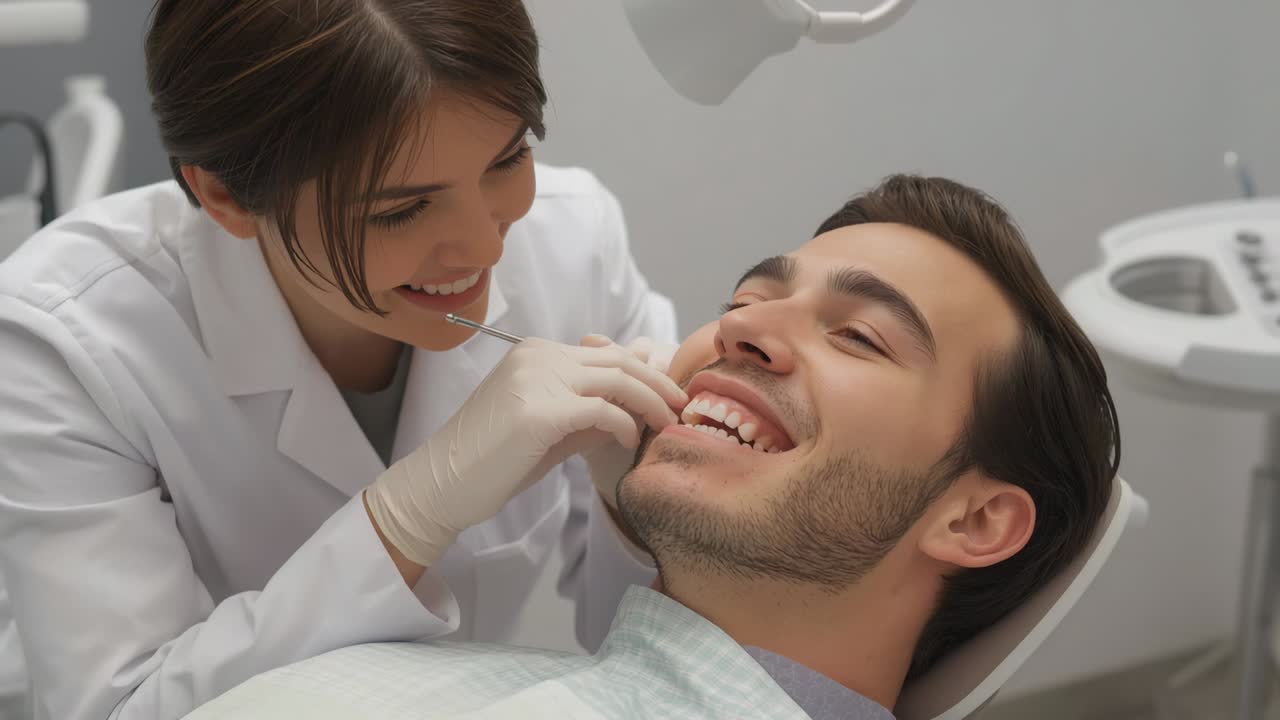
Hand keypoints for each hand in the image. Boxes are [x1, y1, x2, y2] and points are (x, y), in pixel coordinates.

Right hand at [365, 337, 686, 567]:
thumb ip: (587, 413)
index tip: (667, 398)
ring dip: (652, 403)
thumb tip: (632, 413)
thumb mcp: (547, 428)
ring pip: (618, 380)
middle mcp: (537, 356)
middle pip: (619, 361)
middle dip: (659, 384)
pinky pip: (603, 411)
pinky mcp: (539, 411)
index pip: (606, 353)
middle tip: (682, 408)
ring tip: (668, 425)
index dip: (644, 374)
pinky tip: (630, 443)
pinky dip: (625, 426)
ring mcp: (537, 379)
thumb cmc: (491, 461)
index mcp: (535, 352)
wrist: (442, 483)